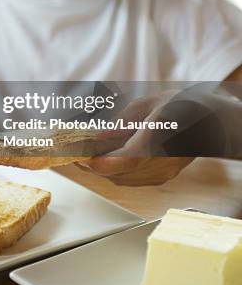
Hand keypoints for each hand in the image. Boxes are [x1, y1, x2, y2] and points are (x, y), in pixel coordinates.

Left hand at [76, 83, 241, 184]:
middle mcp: (161, 162)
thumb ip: (121, 121)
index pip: (125, 160)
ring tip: (83, 155)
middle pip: (118, 174)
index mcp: (159, 139)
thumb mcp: (147, 103)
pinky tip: (104, 160)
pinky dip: (114, 172)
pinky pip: (131, 181)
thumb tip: (98, 136)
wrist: (212, 121)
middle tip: (72, 154)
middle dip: (91, 166)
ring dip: (100, 171)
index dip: (99, 162)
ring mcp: (162, 173)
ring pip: (122, 181)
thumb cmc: (183, 106)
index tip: (80, 155)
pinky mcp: (162, 177)